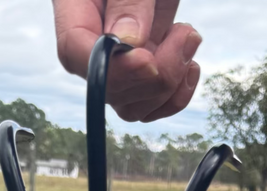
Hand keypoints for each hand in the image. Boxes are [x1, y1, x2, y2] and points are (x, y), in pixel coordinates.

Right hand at [53, 0, 201, 121]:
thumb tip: (126, 43)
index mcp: (75, 6)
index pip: (75, 54)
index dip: (113, 70)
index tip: (149, 60)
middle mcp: (94, 38)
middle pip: (109, 88)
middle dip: (153, 77)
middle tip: (185, 35)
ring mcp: (121, 55)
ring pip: (133, 104)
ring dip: (169, 86)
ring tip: (189, 38)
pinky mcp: (146, 62)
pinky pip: (154, 101)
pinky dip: (177, 94)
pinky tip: (191, 64)